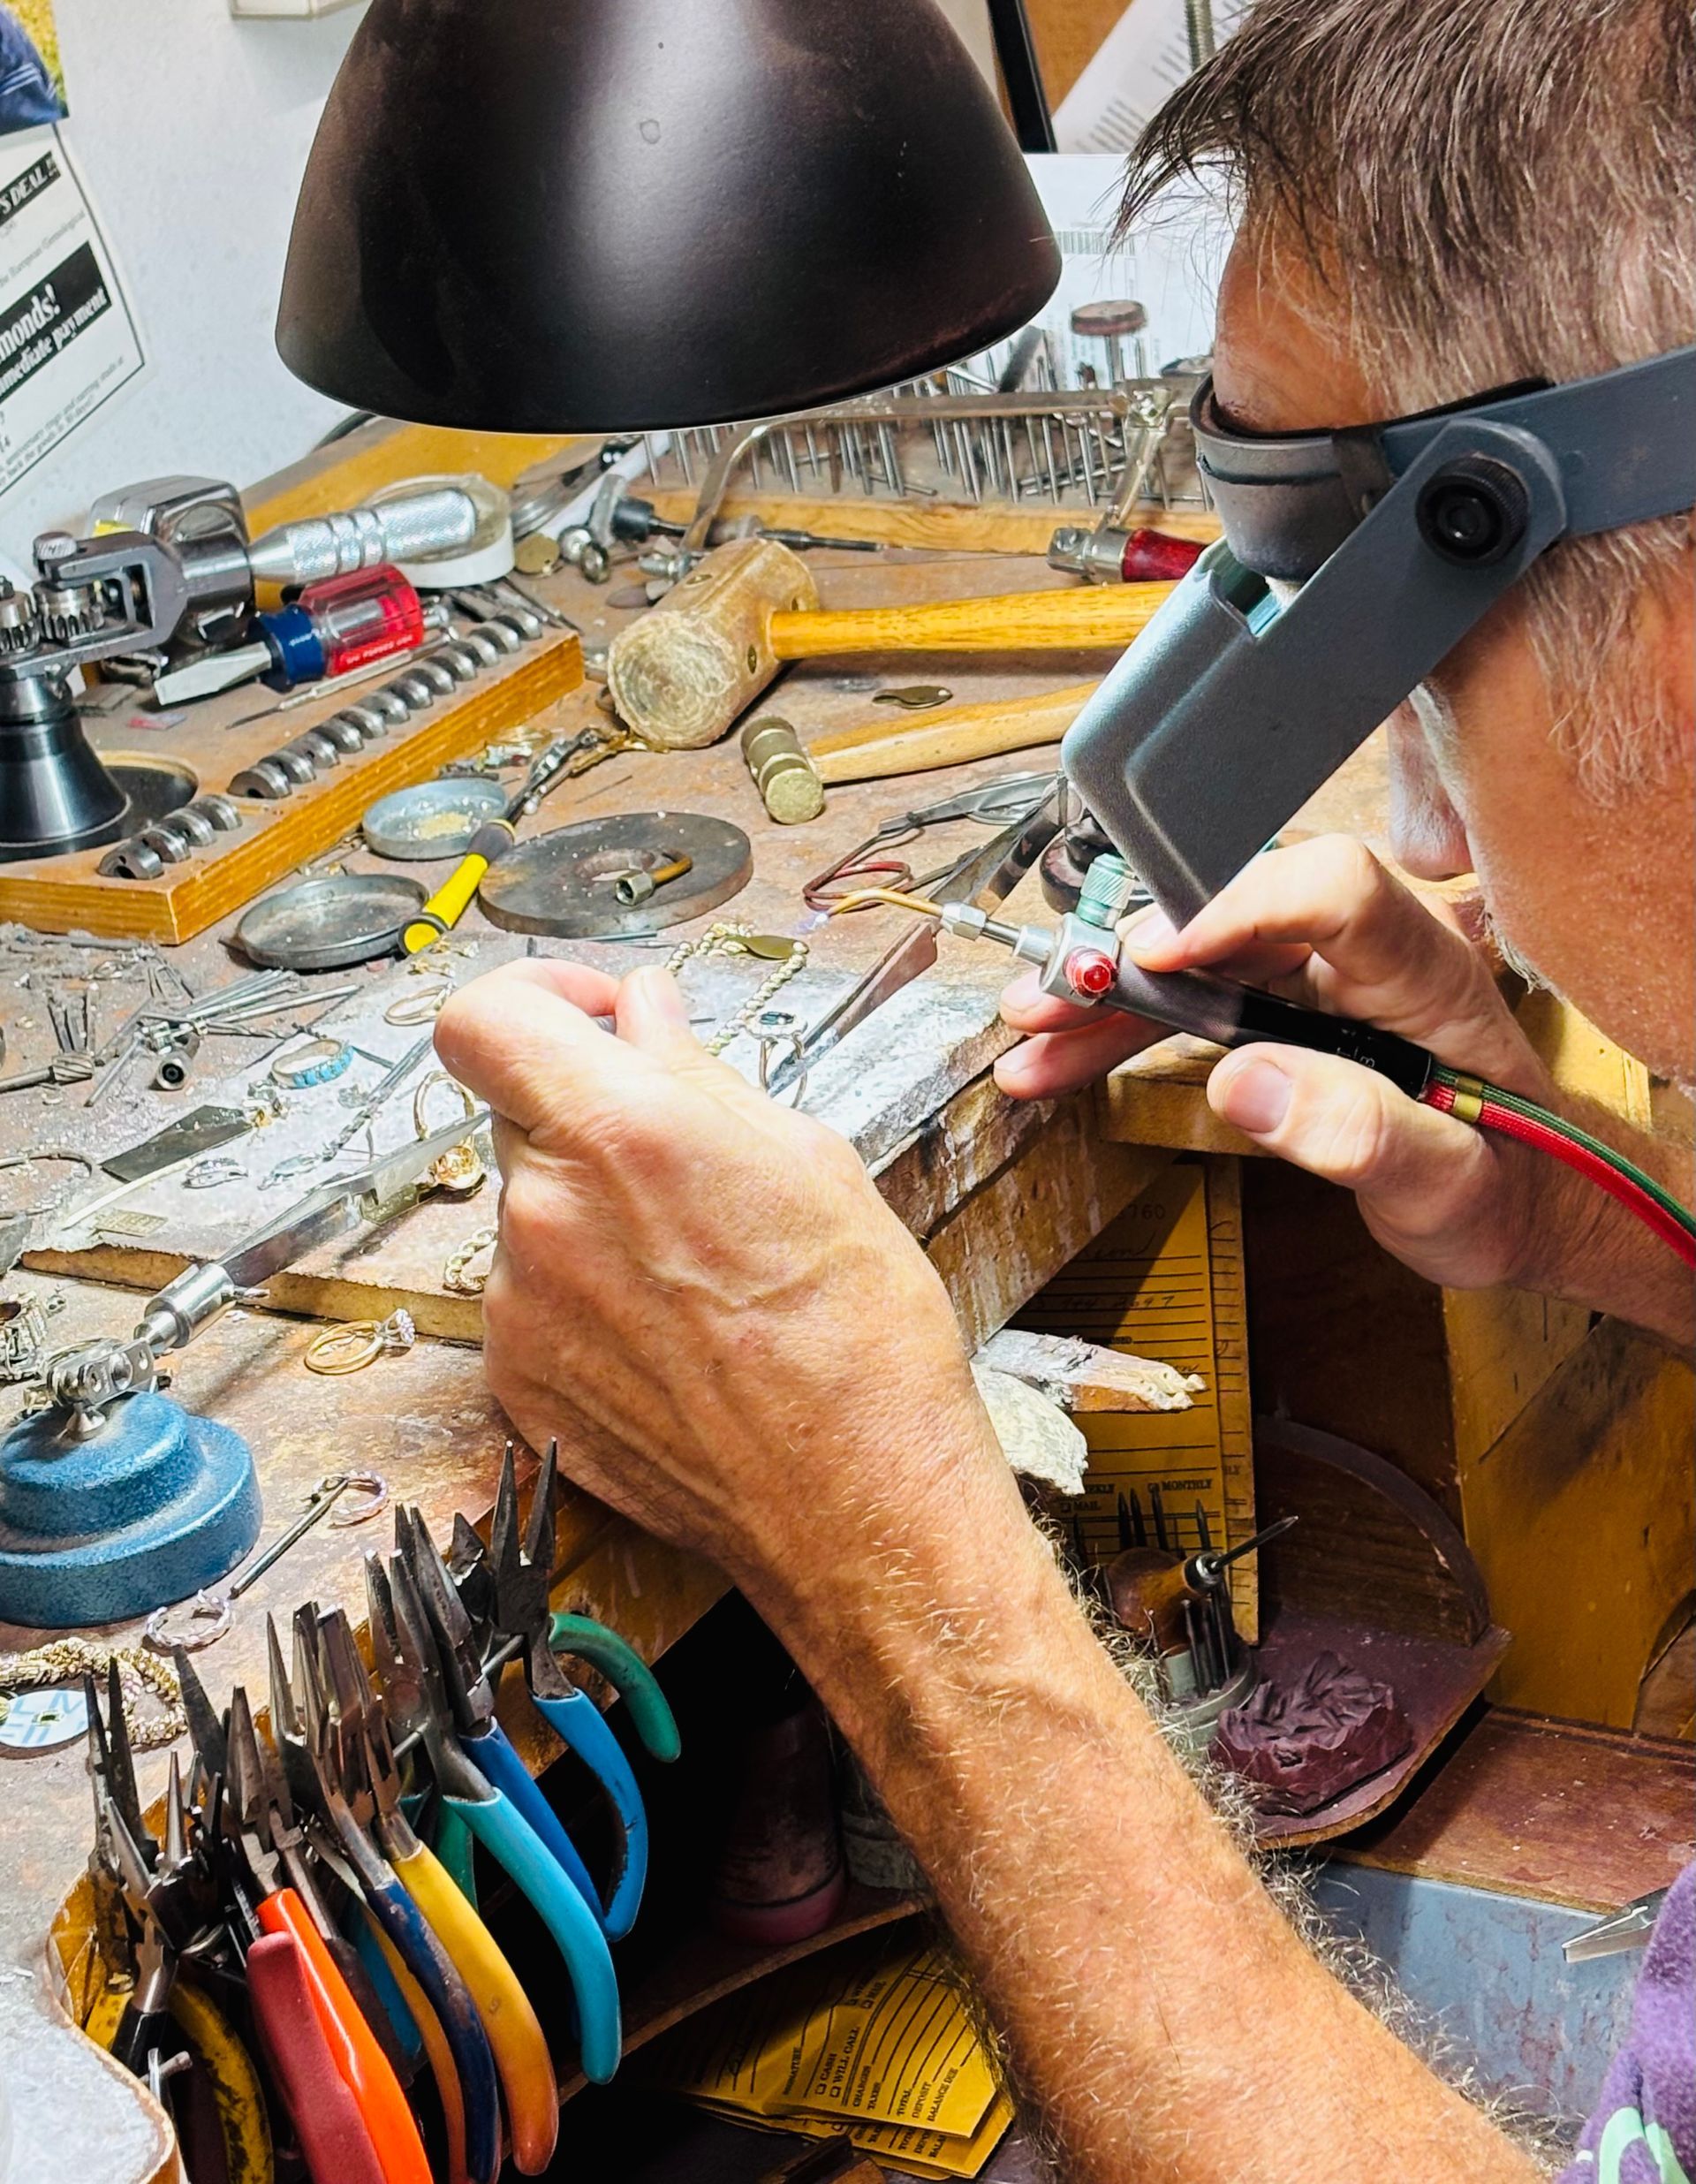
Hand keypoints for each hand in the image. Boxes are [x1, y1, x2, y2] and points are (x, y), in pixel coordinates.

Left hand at [434, 962, 1010, 1592]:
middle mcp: (549, 1214)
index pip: (485, 1018)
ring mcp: (521, 1307)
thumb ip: (700, 1076)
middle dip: (590, 1118)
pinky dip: (585, 1296)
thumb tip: (645, 1016)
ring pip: (531, 1211)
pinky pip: (532, 1298)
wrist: (857, 1503)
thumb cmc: (861, 1342)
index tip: (587, 1017)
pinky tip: (672, 1331)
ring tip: (694, 1271)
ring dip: (592, 1215)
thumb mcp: (810, 1162)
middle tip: (679, 1160)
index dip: (533, 998)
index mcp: (624, 1135)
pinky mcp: (516, 1381)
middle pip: (519, 1112)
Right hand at [996, 836, 1560, 1291]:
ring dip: (1108, 994)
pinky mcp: (1285, 1014)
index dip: (1237, 904)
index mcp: (1426, 973)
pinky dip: (1124, 1031)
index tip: (1158, 956)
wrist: (1528, 1209)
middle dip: (1133, 951)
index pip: (1332, 889)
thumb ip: (1360, 1134)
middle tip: (1052, 996)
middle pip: (1236, 913)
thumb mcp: (1447, 1187)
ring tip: (1031, 1035)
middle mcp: (1368, 956)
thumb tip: (1246, 1082)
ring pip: (1197, 958)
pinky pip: (1190, 1004)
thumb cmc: (1508, 1191)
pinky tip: (1060, 1061)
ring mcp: (1322, 981)